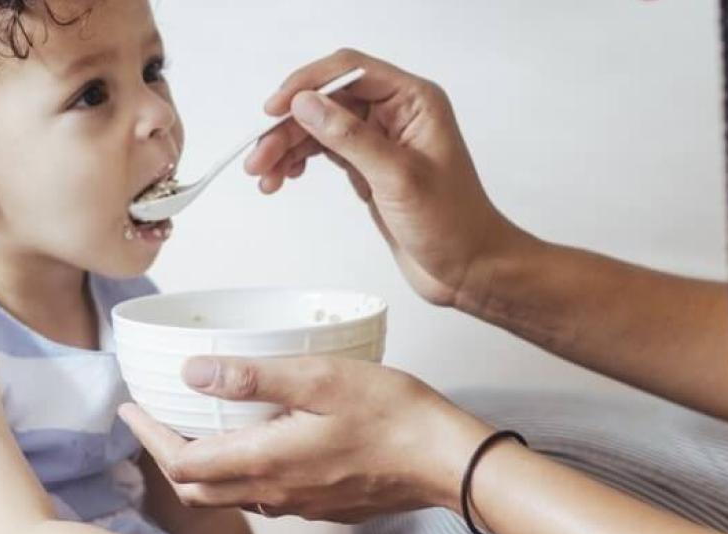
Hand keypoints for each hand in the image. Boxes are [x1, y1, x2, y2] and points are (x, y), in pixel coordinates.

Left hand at [118, 355, 494, 522]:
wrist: (447, 460)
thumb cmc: (394, 415)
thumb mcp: (321, 378)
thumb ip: (254, 378)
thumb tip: (194, 372)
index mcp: (266, 461)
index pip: (182, 463)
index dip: (149, 437)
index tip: (132, 409)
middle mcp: (274, 492)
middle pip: (196, 488)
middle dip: (165, 455)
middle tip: (152, 419)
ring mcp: (297, 503)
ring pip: (228, 495)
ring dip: (200, 466)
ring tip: (193, 427)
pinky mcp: (319, 504)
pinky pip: (261, 495)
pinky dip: (237, 472)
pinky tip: (250, 443)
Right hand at [245, 48, 530, 307]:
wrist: (468, 268)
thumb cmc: (453, 223)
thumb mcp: (398, 177)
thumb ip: (350, 137)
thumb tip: (307, 104)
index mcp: (414, 101)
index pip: (350, 71)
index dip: (308, 85)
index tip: (276, 109)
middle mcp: (396, 114)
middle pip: (327, 101)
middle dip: (289, 126)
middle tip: (259, 156)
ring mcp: (380, 140)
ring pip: (320, 127)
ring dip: (287, 147)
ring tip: (263, 175)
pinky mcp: (368, 166)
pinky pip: (325, 151)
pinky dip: (300, 161)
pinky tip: (284, 177)